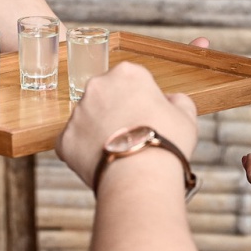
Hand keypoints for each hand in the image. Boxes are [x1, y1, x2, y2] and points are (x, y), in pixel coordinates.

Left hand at [56, 62, 197, 187]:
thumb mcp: (185, 116)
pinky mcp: (64, 138)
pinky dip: (85, 153)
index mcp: (127, 74)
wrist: (140, 176)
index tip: (148, 119)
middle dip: (116, 113)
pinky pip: (73, 144)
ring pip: (88, 120)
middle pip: (106, 97)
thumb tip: (171, 101)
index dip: (142, 102)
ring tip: (119, 154)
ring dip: (100, 132)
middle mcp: (97, 86)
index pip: (132, 82)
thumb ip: (178, 101)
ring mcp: (78, 112)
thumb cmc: (166, 143)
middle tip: (133, 137)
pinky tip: (103, 164)